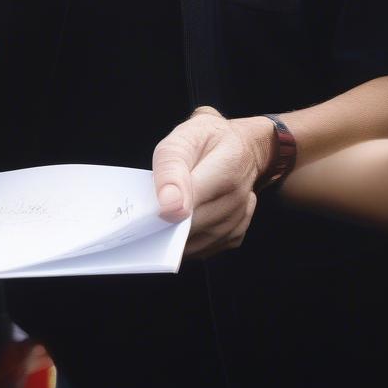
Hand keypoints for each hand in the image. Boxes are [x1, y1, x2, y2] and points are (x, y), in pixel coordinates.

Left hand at [152, 106, 270, 256]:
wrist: (240, 148)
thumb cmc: (206, 140)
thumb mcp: (183, 138)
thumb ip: (171, 169)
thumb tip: (168, 207)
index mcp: (230, 164)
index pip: (195, 196)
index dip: (170, 208)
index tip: (152, 212)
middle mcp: (240, 196)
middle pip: (193, 225)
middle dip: (166, 222)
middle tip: (147, 212)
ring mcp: (239, 219)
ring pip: (196, 242)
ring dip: (173, 235)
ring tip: (161, 215)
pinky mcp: (234, 236)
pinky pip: (202, 249)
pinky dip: (184, 241)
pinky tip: (176, 224)